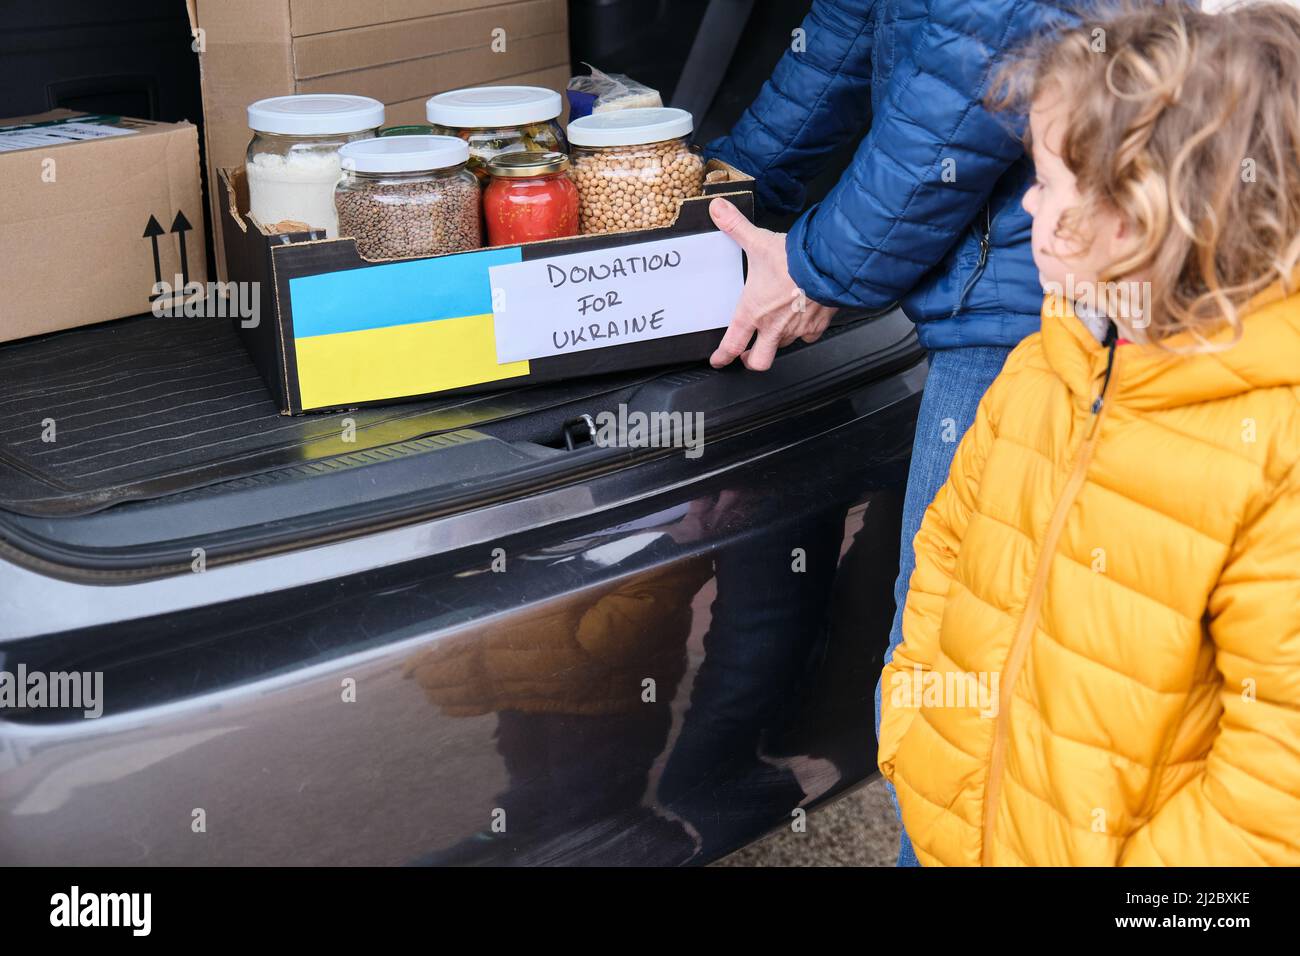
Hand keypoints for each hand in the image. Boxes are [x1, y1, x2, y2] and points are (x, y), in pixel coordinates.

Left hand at [708, 197, 837, 369]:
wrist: (830, 264)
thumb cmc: (794, 259)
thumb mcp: (758, 241)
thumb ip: (735, 226)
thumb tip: (717, 209)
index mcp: (753, 312)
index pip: (732, 345)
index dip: (722, 357)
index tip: (718, 360)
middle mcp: (773, 327)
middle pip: (759, 362)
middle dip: (751, 361)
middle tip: (748, 355)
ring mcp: (796, 329)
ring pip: (783, 346)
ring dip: (777, 341)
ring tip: (776, 330)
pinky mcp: (817, 326)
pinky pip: (809, 336)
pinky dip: (804, 331)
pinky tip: (802, 320)